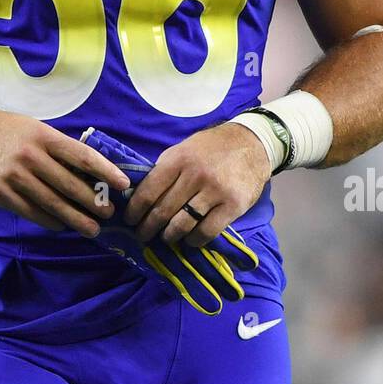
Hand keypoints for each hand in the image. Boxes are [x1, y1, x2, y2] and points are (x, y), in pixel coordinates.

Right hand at [0, 108, 130, 236]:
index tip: (123, 184)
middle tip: (109, 214)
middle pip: (70, 184)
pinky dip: (49, 221)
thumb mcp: (33, 128)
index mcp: (43, 136)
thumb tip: (87, 171)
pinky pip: (31, 212)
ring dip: (75, 218)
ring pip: (52, 203)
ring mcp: (14, 176)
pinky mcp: (0, 193)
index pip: (82, 156)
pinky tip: (61, 226)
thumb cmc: (5, 131)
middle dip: (93, 202)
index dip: (105, 171)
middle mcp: (30, 156)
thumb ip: (56, 148)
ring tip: (91, 228)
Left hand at [125, 123, 271, 246]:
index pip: (149, 191)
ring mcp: (215, 191)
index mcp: (178, 159)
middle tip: (143, 236)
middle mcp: (195, 175)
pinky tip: (190, 240)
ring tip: (166, 238)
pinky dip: (195, 240)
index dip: (136, 210)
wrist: (252, 143)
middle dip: (148, 228)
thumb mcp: (184, 149)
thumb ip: (165, 168)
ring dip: (170, 236)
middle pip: (163, 211)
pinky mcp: (233, 205)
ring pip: (183, 224)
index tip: (130, 221)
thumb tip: (141, 193)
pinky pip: (207, 231)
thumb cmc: (212, 148)